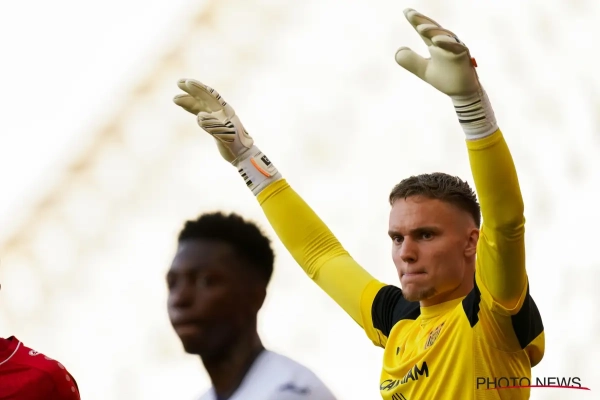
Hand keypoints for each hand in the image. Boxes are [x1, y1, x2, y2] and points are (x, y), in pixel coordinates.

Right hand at [173, 79, 253, 162]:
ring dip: (189, 100)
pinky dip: (193, 109)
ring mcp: (217, 117)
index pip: (210, 96)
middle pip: (204, 97)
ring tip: (175, 99)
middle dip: (192, 90)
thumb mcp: (225, 136)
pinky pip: (201, 112)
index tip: (187, 82)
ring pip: (201, 105)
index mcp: (225, 111)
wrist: (242, 154)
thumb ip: (212, 126)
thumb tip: (199, 116)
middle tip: (179, 83)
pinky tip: (186, 107)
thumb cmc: (236, 146)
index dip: (199, 88)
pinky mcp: (214, 124)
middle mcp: (221, 111)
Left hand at [395, 8, 497, 138]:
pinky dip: (446, 42)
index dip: (416, 21)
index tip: (406, 11)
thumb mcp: (423, 70)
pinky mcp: (463, 54)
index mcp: (436, 44)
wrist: (461, 93)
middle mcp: (446, 42)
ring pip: (444, 35)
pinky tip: (435, 41)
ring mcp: (455, 47)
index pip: (425, 31)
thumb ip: (411, 61)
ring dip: (432, 30)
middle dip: (422, 20)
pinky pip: (455, 46)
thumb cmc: (445, 78)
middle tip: (410, 14)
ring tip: (420, 27)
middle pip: (433, 28)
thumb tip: (399, 51)